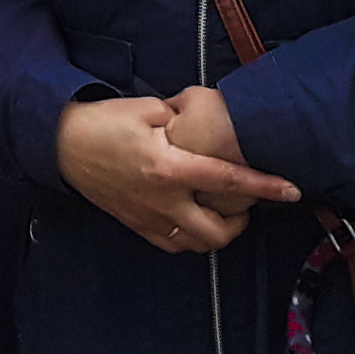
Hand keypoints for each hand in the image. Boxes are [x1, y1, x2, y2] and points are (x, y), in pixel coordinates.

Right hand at [54, 96, 297, 253]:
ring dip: (217, 233)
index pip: (228, 180)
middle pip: (217, 231)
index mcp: (169, 168)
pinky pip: (173, 245)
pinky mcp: (136, 225)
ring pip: (197, 245)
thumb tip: (201, 127)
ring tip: (223, 214)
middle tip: (246, 203)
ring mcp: (149, 218)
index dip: (264, 186)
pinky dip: (190, 239)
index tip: (292, 190)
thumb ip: (179, 119)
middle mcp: (163, 200)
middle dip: (241, 222)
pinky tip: (193, 221)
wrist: (62, 144)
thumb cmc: (104, 121)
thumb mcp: (145, 108)